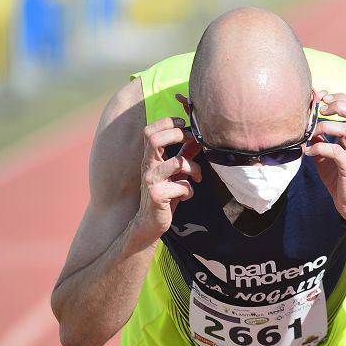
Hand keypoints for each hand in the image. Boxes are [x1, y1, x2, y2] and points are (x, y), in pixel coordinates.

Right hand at [134, 116, 202, 241]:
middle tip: (193, 143)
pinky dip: (190, 190)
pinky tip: (187, 195)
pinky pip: (182, 186)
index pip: (150, 131)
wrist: (150, 222)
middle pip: (154, 139)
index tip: (184, 124)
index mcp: (150, 158)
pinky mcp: (157, 196)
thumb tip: (198, 138)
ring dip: (194, 168)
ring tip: (197, 177)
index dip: (167, 123)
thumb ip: (184, 154)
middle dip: (178, 135)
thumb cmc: (165, 194)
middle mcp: (147, 167)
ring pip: (177, 163)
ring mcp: (151, 181)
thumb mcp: (175, 172)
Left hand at [303, 91, 345, 221]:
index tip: (321, 97)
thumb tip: (306, 124)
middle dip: (338, 104)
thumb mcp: (327, 153)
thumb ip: (320, 137)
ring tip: (311, 131)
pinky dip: (319, 148)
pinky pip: (335, 151)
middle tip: (321, 109)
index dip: (339, 97)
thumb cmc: (339, 176)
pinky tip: (307, 152)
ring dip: (326, 126)